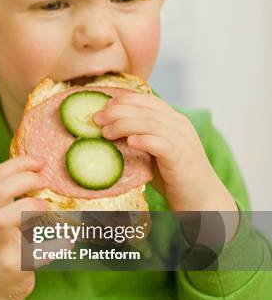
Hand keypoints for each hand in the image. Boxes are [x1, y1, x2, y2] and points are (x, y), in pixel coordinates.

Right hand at [0, 156, 50, 299]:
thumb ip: (10, 197)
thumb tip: (42, 172)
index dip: (21, 164)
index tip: (42, 162)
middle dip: (25, 180)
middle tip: (44, 183)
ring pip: (3, 219)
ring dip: (29, 208)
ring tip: (46, 210)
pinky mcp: (11, 267)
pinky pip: (32, 252)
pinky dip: (54, 246)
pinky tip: (68, 242)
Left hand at [93, 93, 238, 215]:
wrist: (201, 199)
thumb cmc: (173, 177)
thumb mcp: (154, 152)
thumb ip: (140, 139)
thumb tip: (107, 132)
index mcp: (174, 120)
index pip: (148, 100)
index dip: (124, 100)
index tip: (104, 105)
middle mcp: (179, 125)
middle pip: (145, 110)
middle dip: (117, 111)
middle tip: (97, 118)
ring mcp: (182, 140)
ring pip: (150, 123)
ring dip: (124, 125)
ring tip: (105, 132)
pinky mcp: (181, 157)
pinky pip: (161, 143)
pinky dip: (144, 140)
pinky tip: (129, 142)